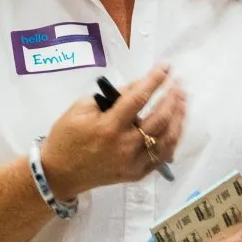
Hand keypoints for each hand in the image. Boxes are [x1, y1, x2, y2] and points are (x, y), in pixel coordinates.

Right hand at [39, 65, 184, 198]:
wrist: (59, 173)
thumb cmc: (66, 137)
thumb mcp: (81, 109)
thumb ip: (111, 97)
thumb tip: (137, 86)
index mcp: (108, 127)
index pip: (139, 98)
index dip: (154, 80)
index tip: (165, 67)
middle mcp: (125, 146)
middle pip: (159, 118)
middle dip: (172, 97)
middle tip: (178, 83)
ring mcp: (133, 162)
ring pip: (167, 138)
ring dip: (178, 117)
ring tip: (182, 100)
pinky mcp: (137, 173)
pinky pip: (163, 156)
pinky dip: (173, 139)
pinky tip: (177, 125)